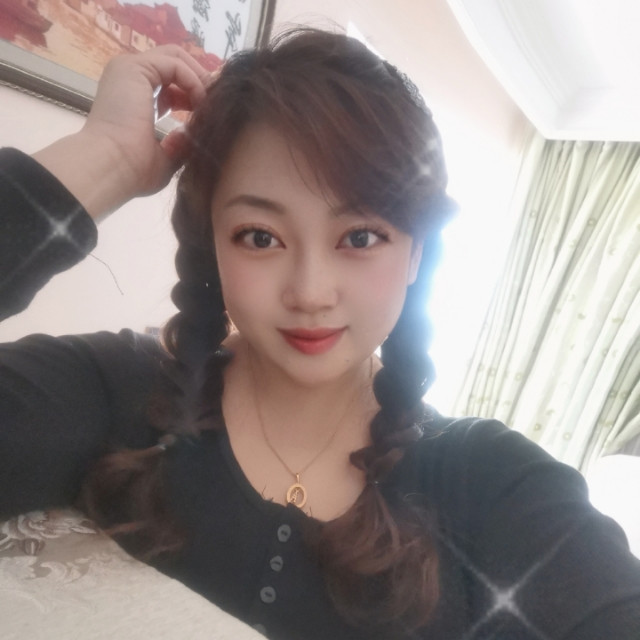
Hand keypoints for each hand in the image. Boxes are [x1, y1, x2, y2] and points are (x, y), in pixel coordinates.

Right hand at [33, 46, 210, 218]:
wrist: (111, 168)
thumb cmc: (133, 170)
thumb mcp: (165, 158)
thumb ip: (180, 143)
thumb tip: (193, 133)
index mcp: (134, 98)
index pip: (170, 82)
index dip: (195, 93)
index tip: (212, 112)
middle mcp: (129, 79)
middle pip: (174, 63)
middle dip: (200, 79)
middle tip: (218, 102)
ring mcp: (128, 69)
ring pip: (176, 57)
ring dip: (199, 79)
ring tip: (211, 104)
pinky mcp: (133, 67)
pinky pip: (175, 64)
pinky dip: (193, 80)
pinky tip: (200, 103)